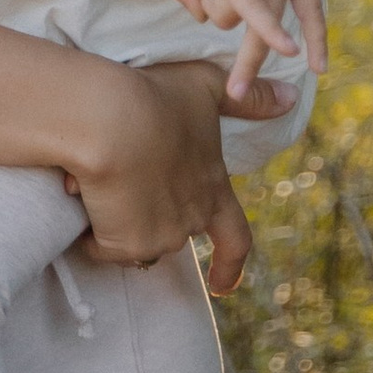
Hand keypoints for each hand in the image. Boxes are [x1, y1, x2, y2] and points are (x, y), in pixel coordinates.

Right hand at [65, 59, 290, 296]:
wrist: (111, 121)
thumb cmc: (156, 97)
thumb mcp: (204, 86)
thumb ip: (247, 98)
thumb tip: (292, 98)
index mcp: (214, 190)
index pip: (235, 240)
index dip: (230, 265)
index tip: (222, 285)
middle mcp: (192, 221)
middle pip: (170, 232)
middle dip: (145, 213)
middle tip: (119, 173)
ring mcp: (160, 238)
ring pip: (132, 237)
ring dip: (115, 214)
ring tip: (95, 170)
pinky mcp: (126, 246)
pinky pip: (101, 244)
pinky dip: (90, 226)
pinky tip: (80, 191)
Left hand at [168, 0, 327, 101]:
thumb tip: (202, 19)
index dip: (265, 25)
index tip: (287, 49)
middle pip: (243, 18)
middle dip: (219, 12)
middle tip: (227, 69)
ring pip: (267, 19)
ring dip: (244, 22)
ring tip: (231, 65)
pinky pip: (313, 11)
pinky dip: (317, 38)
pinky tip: (320, 68)